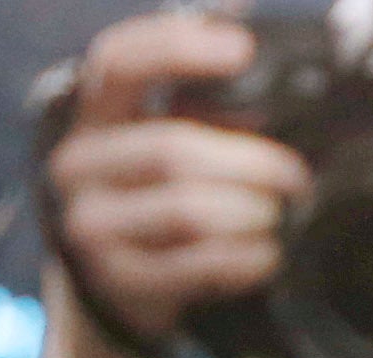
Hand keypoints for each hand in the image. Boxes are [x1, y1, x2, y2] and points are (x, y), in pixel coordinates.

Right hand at [44, 12, 307, 352]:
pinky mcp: (118, 282)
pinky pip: (195, 266)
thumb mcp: (162, 143)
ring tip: (278, 215)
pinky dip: (244, 259)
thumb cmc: (153, 201)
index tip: (242, 51)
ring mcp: (91, 227)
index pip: (119, 62)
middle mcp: (77, 166)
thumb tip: (253, 48)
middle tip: (294, 176)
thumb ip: (200, 105)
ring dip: (250, 212)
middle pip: (172, 150)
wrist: (114, 295)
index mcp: (92, 116)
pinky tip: (266, 255)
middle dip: (249, 162)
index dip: (177, 47)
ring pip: (187, 211)